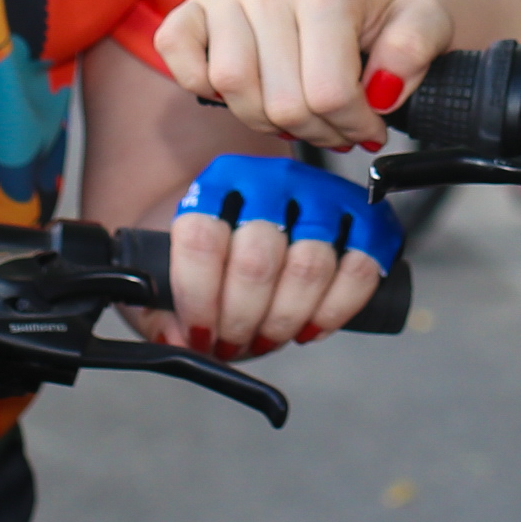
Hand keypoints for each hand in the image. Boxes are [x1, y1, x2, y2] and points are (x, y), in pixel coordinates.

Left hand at [150, 156, 400, 357]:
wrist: (263, 213)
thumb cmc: (217, 246)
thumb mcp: (169, 266)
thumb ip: (155, 304)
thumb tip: (173, 338)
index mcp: (218, 181)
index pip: (202, 238)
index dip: (199, 298)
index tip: (198, 333)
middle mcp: (272, 179)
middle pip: (257, 260)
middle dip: (242, 319)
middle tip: (233, 342)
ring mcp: (323, 196)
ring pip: (309, 268)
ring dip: (284, 321)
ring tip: (266, 337)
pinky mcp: (365, 219)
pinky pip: (360, 270)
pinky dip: (334, 311)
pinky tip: (310, 327)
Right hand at [156, 0, 452, 154]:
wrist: (352, 7)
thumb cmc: (380, 25)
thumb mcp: (424, 26)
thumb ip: (417, 46)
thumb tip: (380, 86)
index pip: (328, 94)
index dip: (353, 126)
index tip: (369, 126)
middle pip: (282, 102)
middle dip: (317, 131)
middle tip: (334, 126)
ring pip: (233, 88)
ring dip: (268, 119)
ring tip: (297, 112)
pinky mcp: (191, 12)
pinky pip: (177, 54)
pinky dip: (200, 83)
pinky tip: (241, 88)